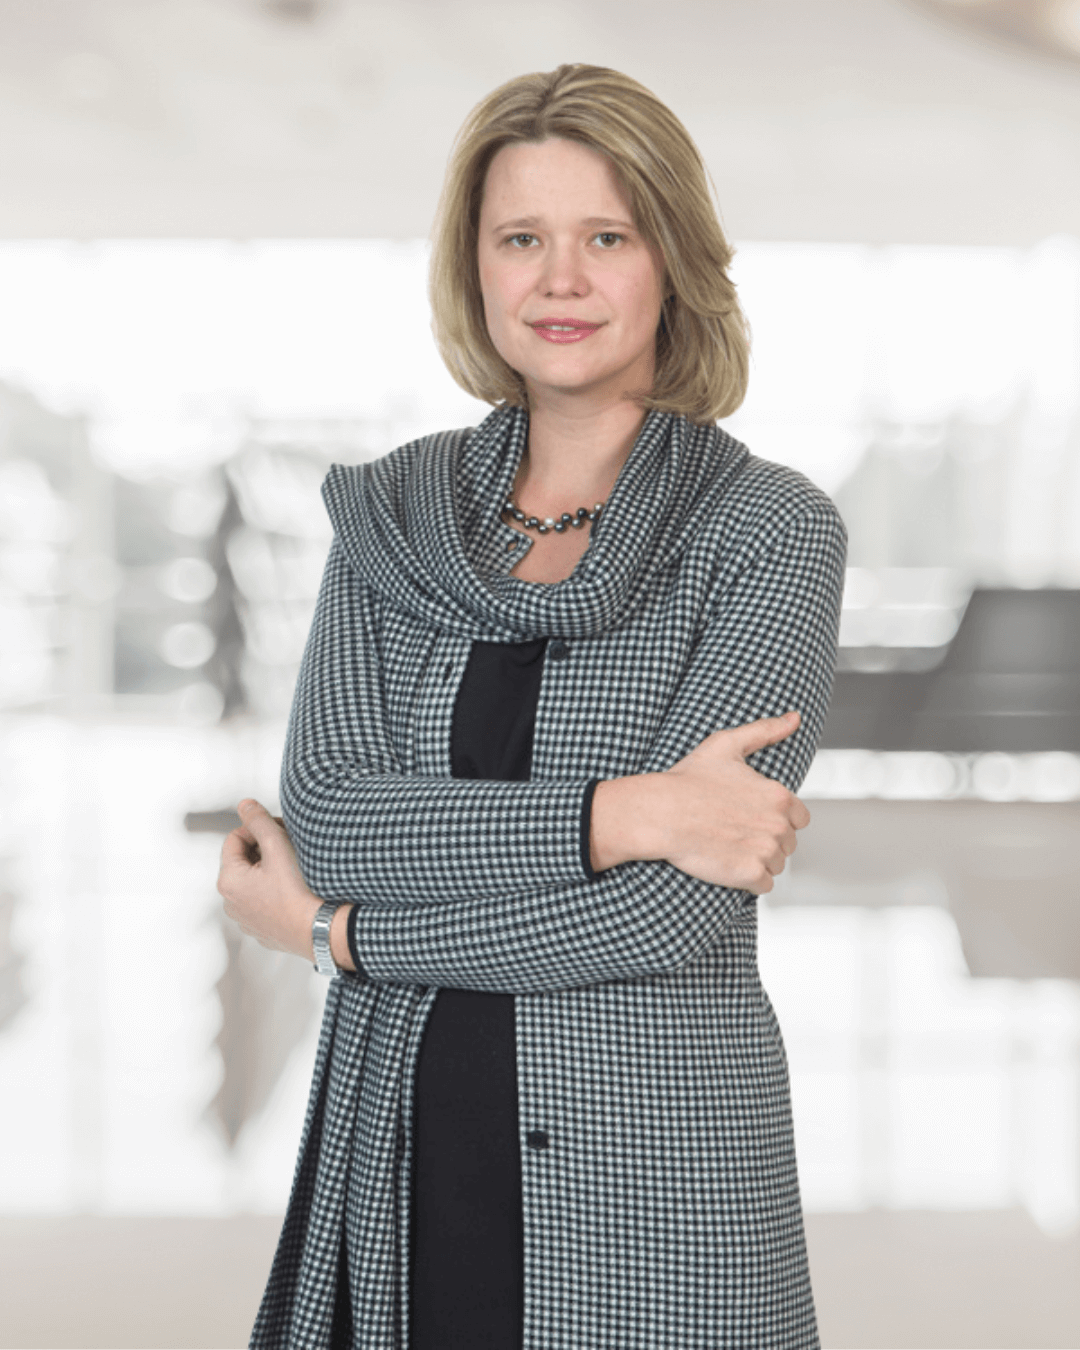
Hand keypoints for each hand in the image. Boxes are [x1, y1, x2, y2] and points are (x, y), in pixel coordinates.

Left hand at [217, 799, 321, 959]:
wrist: (322, 930)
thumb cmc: (299, 892)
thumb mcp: (277, 846)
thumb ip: (258, 821)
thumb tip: (245, 806)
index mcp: (229, 880)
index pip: (236, 837)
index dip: (259, 830)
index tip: (280, 834)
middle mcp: (232, 903)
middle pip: (244, 860)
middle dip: (265, 850)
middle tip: (290, 850)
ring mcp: (247, 919)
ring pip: (255, 882)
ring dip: (272, 871)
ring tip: (295, 872)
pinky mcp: (264, 930)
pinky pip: (266, 901)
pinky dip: (277, 892)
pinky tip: (296, 892)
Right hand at [660, 711, 809, 892]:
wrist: (660, 813)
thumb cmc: (688, 780)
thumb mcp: (726, 745)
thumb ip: (765, 730)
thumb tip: (794, 718)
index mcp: (779, 796)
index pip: (799, 818)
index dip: (776, 818)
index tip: (751, 817)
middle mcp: (778, 825)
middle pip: (787, 843)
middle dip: (766, 840)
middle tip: (734, 831)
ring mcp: (766, 852)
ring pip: (776, 865)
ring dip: (757, 860)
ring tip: (728, 847)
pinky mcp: (750, 875)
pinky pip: (763, 885)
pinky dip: (748, 881)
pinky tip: (728, 864)